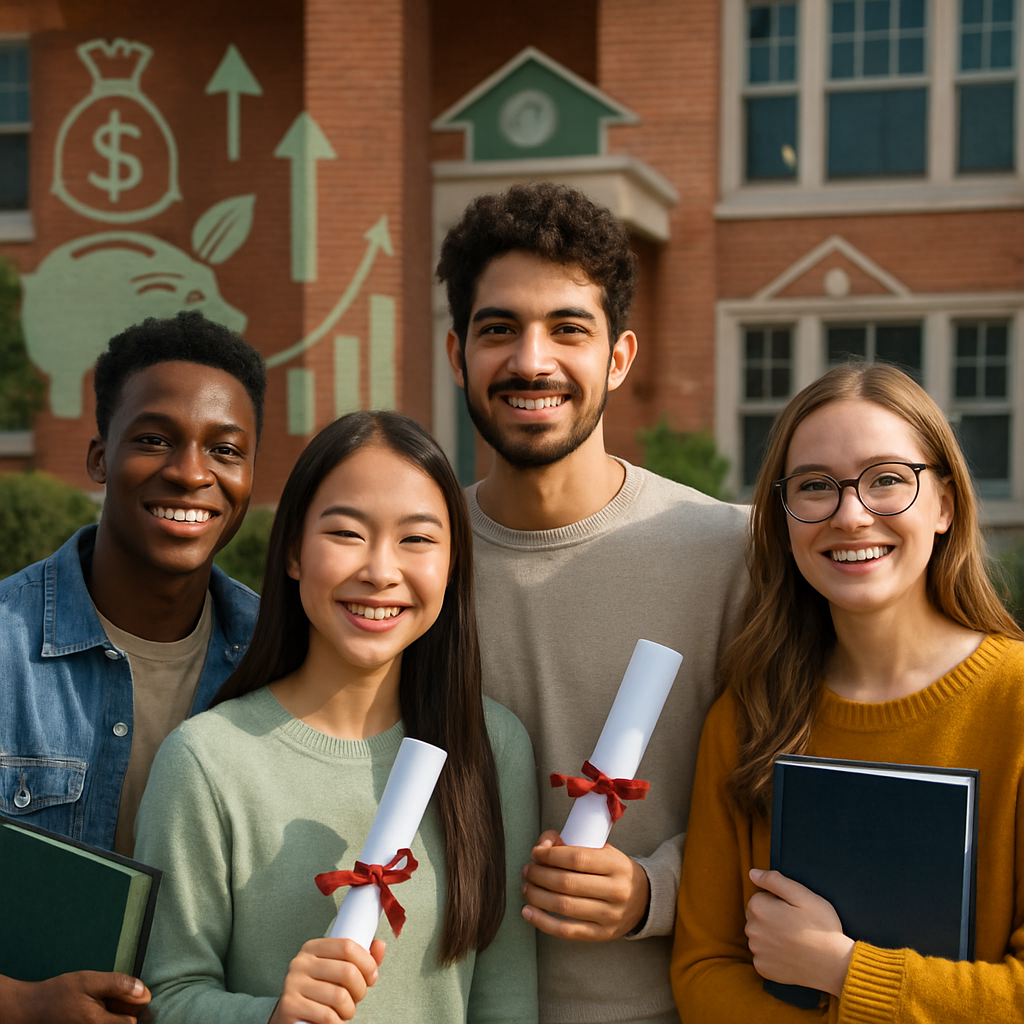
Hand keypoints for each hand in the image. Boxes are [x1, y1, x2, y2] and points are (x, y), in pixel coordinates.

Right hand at [6, 970, 150, 1023]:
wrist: (29, 1009)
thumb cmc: (59, 993)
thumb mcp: (90, 981)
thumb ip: (119, 985)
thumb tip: (145, 994)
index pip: (131, 1023)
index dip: (132, 1006)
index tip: (124, 994)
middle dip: (122, 1012)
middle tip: (108, 998)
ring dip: (111, 1015)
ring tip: (99, 1004)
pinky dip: (101, 1018)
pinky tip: (91, 1010)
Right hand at [270, 938, 384, 1023]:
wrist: (292, 1017)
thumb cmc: (321, 993)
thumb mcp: (339, 972)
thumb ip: (362, 959)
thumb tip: (380, 945)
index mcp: (313, 948)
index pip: (348, 946)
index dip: (367, 963)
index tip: (371, 977)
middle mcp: (300, 962)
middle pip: (347, 971)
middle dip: (360, 990)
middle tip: (357, 998)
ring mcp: (293, 984)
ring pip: (339, 996)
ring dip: (349, 1009)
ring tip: (344, 1011)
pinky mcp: (289, 1006)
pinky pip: (327, 1016)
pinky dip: (338, 1022)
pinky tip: (335, 1021)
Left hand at [520, 830, 649, 941]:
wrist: (645, 899)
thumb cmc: (615, 871)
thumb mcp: (603, 850)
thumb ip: (573, 845)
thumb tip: (543, 845)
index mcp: (616, 865)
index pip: (576, 858)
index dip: (550, 855)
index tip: (536, 853)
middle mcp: (615, 891)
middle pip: (566, 883)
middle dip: (540, 875)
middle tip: (528, 870)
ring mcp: (609, 916)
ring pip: (564, 907)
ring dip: (537, 896)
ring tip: (527, 887)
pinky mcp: (601, 934)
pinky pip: (566, 931)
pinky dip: (543, 922)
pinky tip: (528, 911)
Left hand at [745, 868, 854, 996]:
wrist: (834, 965)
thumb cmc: (821, 926)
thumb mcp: (803, 895)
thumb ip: (774, 880)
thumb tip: (752, 873)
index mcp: (759, 907)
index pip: (760, 897)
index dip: (777, 902)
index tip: (793, 911)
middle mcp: (751, 929)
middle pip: (756, 917)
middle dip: (771, 918)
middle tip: (795, 925)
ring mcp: (756, 951)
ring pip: (759, 936)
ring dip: (771, 936)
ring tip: (794, 940)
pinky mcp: (762, 968)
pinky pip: (762, 956)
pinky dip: (772, 955)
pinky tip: (790, 955)